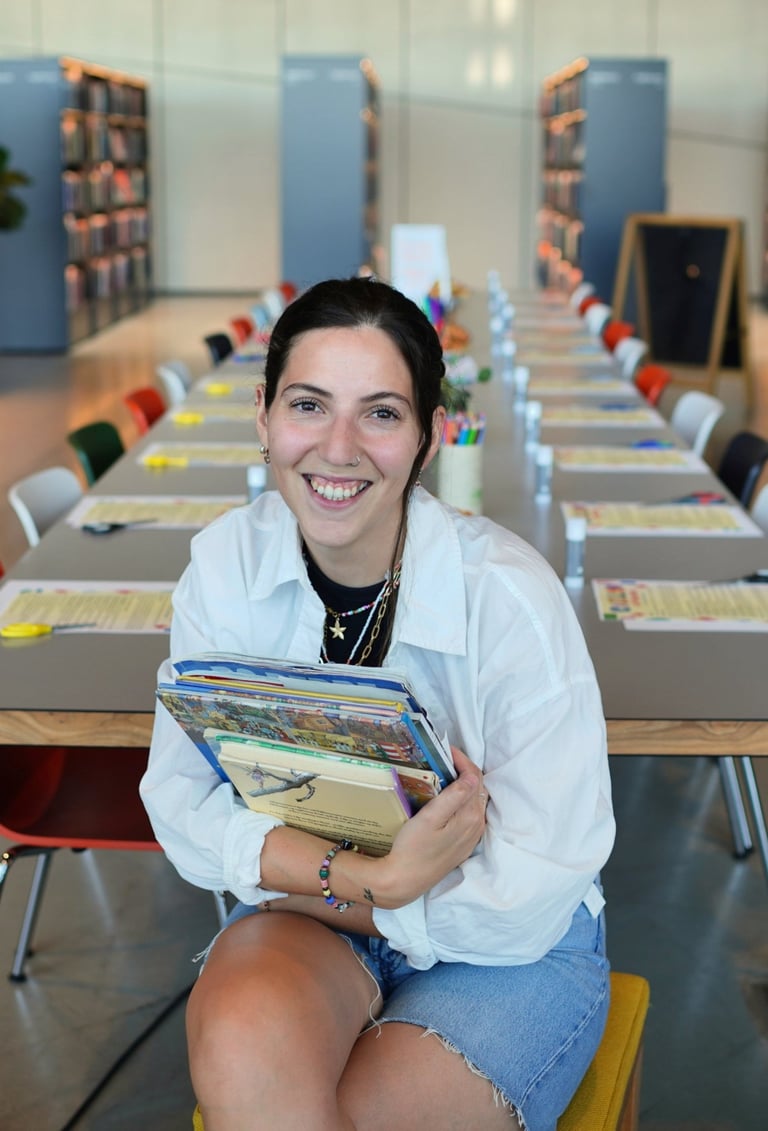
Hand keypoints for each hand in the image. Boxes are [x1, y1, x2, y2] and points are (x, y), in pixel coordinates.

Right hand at [373, 747, 487, 907]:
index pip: (475, 778)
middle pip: (478, 788)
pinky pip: (470, 813)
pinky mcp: (464, 843)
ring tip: (445, 772)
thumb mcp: (430, 818)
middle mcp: (477, 825)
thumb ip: (454, 796)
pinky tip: (448, 796)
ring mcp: (472, 836)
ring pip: (475, 800)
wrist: (405, 880)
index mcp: (471, 816)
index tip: (446, 749)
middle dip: (465, 769)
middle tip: (444, 758)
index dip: (463, 760)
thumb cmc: (413, 848)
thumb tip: (472, 775)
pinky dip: (463, 799)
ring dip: (465, 784)